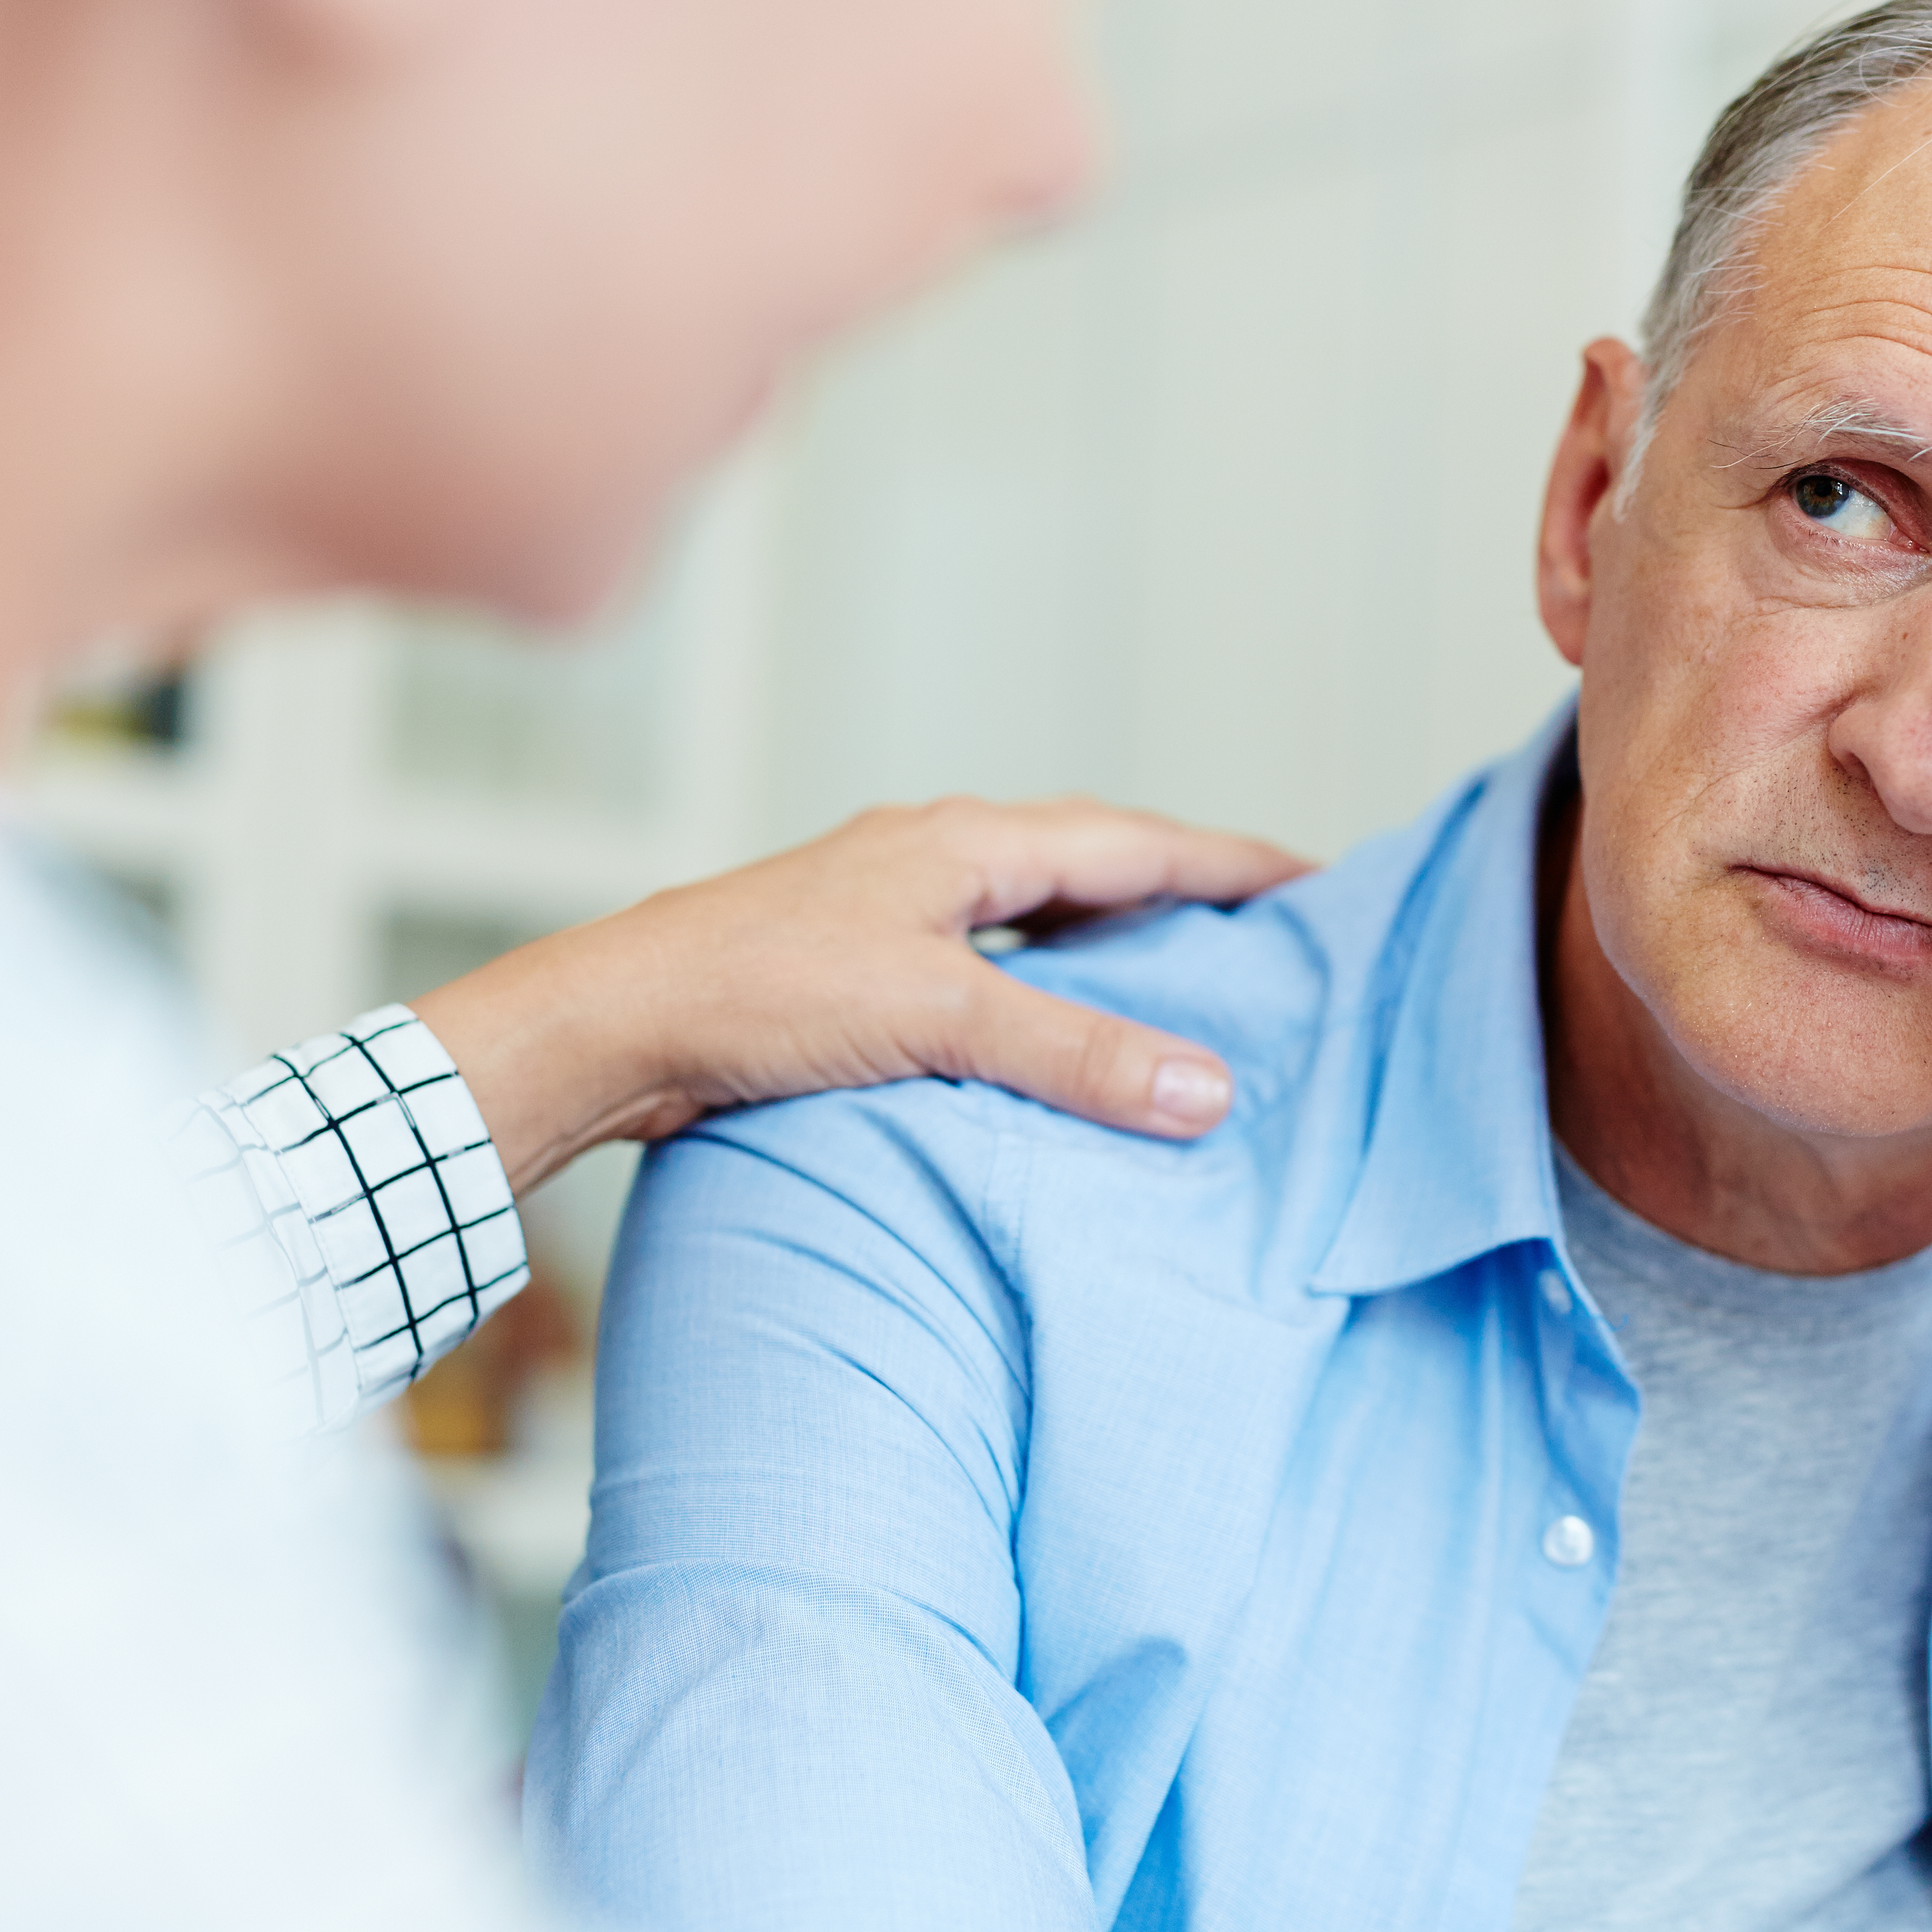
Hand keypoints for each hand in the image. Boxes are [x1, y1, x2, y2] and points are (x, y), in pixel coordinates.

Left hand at [414, 798, 1310, 1195]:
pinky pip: (988, 960)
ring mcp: (893, 908)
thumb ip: (1075, 1054)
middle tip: (1272, 927)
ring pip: (1036, 910)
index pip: (1138, 841)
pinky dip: (1046, 983)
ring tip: (1186, 979)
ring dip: (1112, 935)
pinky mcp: (858, 968)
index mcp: (968, 842)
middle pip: (1094, 862)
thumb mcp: (939, 1020)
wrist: (614, 1027)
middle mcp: (936, 858)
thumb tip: (1206, 1090)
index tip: (1318, 880)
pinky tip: (1054, 1030)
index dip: (1232, 863)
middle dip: (1186, 889)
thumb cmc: (758, 996)